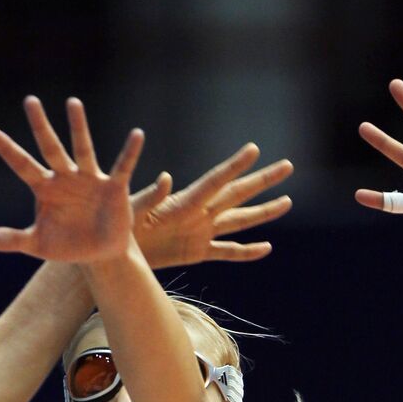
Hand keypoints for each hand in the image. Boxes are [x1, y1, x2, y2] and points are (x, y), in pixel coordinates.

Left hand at [0, 97, 142, 261]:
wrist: (100, 254)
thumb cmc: (67, 244)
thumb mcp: (38, 244)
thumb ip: (13, 239)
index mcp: (45, 188)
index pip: (22, 165)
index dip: (7, 150)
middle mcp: (66, 177)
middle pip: (50, 148)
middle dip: (40, 126)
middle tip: (30, 100)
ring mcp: (90, 179)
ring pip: (82, 149)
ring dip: (78, 127)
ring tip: (72, 103)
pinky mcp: (114, 187)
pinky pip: (122, 166)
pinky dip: (129, 152)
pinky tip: (136, 135)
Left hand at [131, 143, 290, 268]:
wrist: (114, 252)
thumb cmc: (118, 226)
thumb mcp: (132, 210)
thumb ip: (149, 196)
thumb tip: (165, 178)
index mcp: (184, 202)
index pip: (215, 181)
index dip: (234, 166)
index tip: (254, 149)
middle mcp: (198, 213)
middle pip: (237, 194)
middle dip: (262, 181)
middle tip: (288, 165)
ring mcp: (200, 232)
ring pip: (240, 220)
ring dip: (263, 212)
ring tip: (287, 201)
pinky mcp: (197, 252)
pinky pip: (227, 251)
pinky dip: (246, 251)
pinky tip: (266, 247)